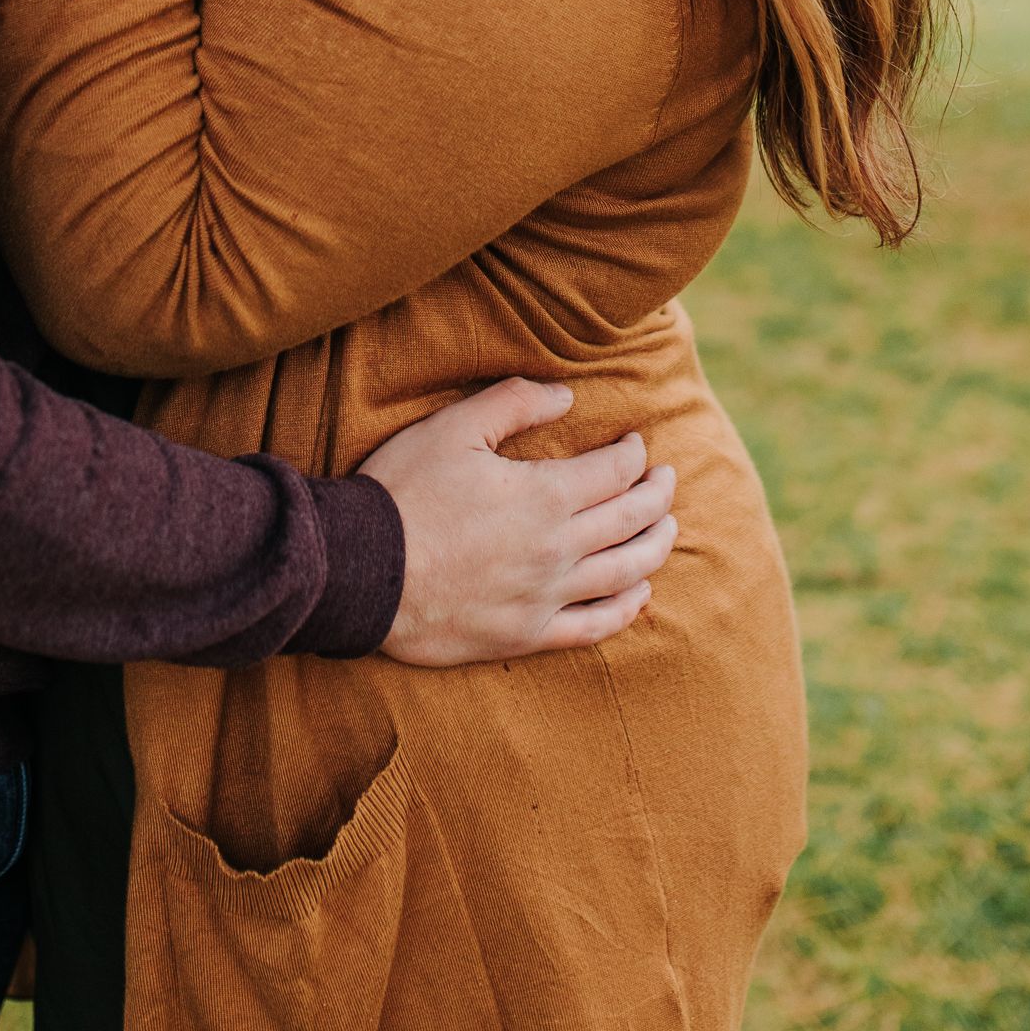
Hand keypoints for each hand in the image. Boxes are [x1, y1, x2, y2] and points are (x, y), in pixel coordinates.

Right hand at [363, 385, 676, 664]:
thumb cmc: (403, 492)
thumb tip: (567, 396)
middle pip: (632, 520)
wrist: (361, 570)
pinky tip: (638, 594)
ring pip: (625, 573)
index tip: (635, 443)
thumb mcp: (453, 427)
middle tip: (667, 480)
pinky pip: (594, 628)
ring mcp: (546, 596)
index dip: (634, 453)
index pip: (616, 471)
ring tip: (668, 530)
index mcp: (546, 494)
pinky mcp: (527, 634)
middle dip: (658, 495)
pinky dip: (625, 610)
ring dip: (655, 547)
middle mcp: (558, 548)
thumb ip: (514, 403)